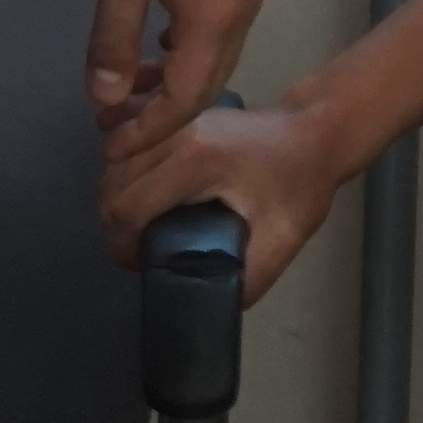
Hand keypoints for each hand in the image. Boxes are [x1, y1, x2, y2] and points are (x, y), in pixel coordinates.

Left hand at [86, 0, 265, 164]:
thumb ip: (114, 37)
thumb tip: (107, 98)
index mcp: (215, 19)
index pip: (186, 100)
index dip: (149, 130)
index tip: (112, 147)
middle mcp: (242, 8)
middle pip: (205, 81)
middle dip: (160, 112)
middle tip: (113, 126)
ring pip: (212, 51)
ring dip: (172, 77)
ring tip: (128, 87)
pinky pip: (216, 22)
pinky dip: (184, 45)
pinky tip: (158, 36)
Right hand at [102, 98, 349, 300]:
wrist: (312, 134)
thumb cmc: (300, 183)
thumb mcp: (283, 238)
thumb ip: (249, 277)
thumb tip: (213, 302)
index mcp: (195, 161)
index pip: (128, 206)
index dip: (122, 245)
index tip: (137, 264)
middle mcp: (173, 134)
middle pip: (111, 186)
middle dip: (115, 227)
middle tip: (138, 252)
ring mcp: (171, 123)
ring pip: (112, 165)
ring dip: (116, 199)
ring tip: (139, 227)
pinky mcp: (172, 120)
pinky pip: (126, 148)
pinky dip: (124, 174)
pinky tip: (143, 194)